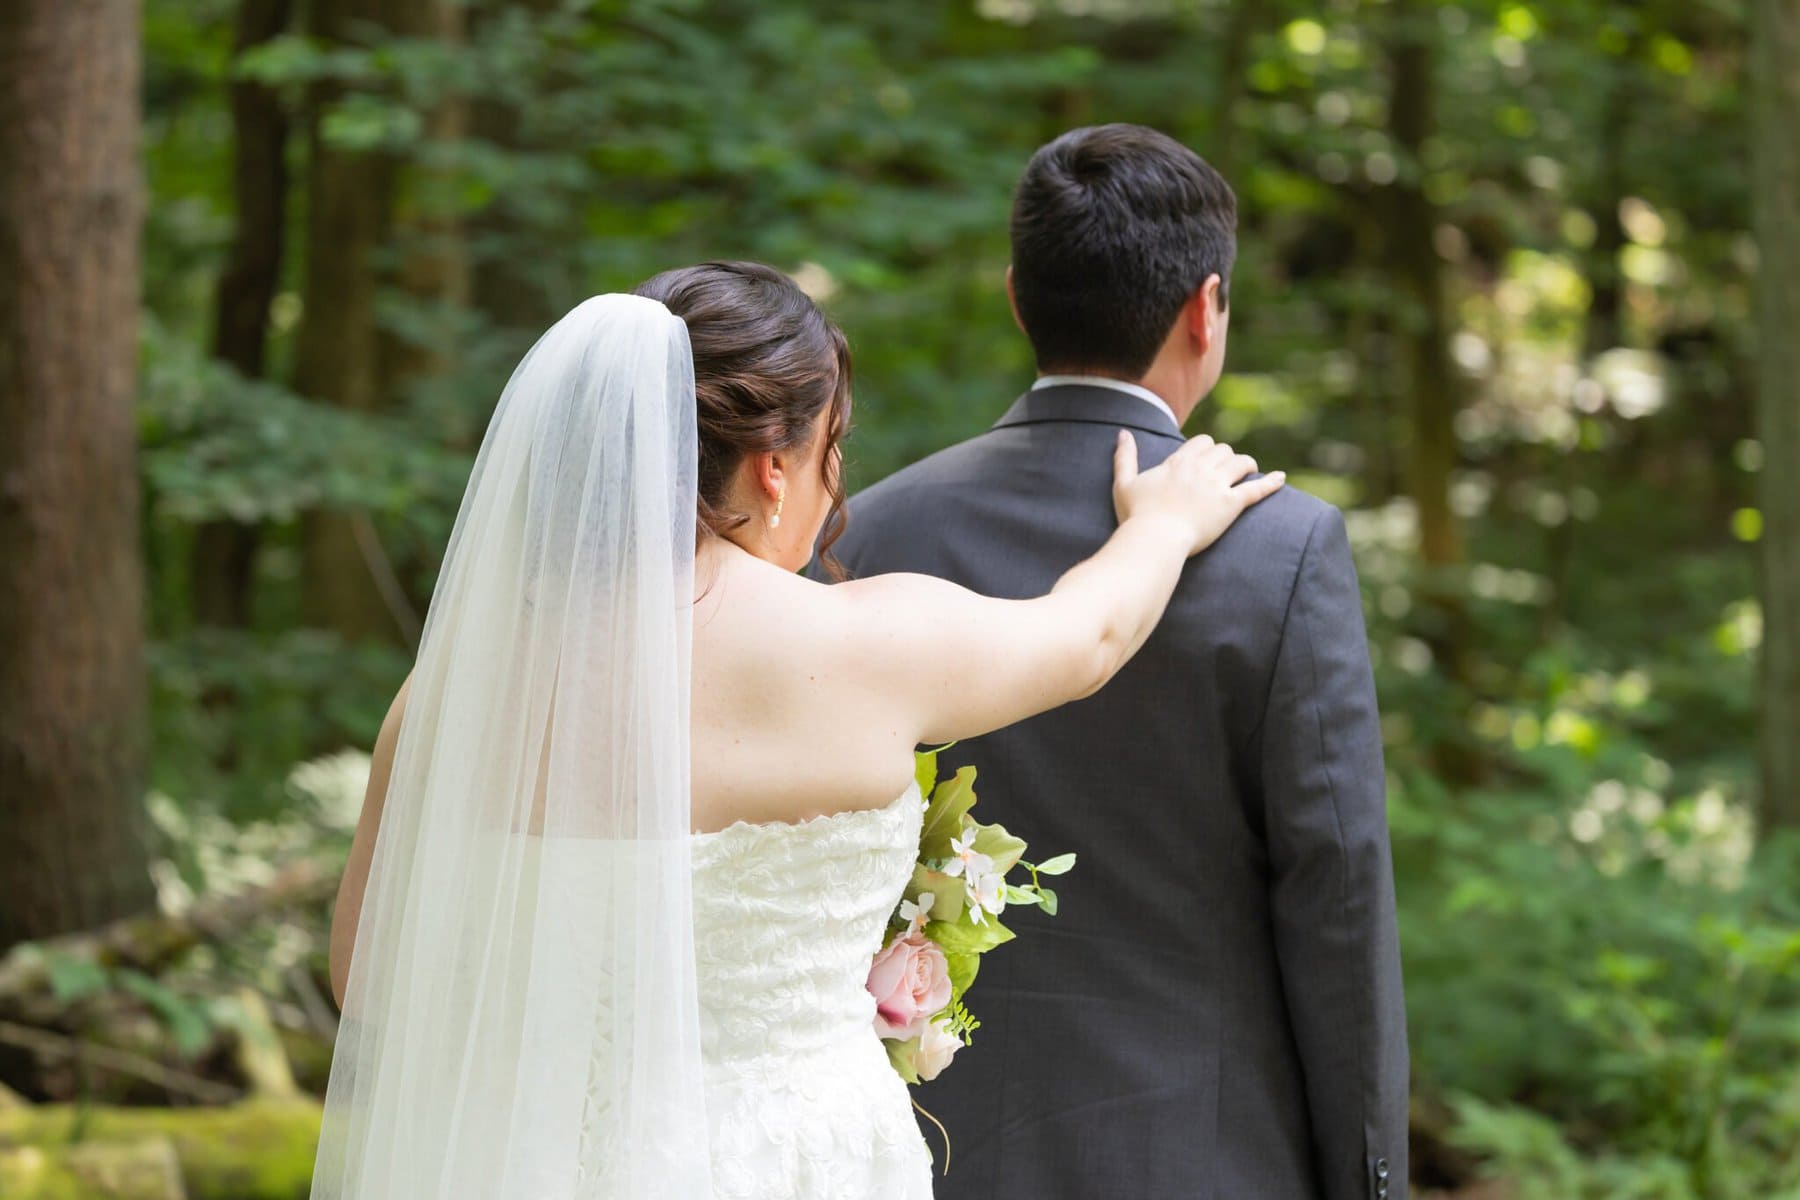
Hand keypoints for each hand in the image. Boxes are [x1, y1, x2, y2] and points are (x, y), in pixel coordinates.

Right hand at [1112, 430, 1285, 555]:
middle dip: (1226, 457)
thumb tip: (1122, 433)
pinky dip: (1271, 483)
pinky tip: (1281, 478)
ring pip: (1241, 462)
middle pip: (1223, 450)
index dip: (1207, 449)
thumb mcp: (1124, 483)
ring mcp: (1217, 486)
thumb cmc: (1136, 515)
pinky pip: (1256, 489)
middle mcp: (1200, 468)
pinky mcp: (1231, 505)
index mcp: (1178, 462)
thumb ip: (1125, 457)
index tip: (1206, 460)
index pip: (1201, 443)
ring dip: (1246, 465)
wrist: (1154, 539)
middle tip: (1226, 470)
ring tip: (1248, 472)